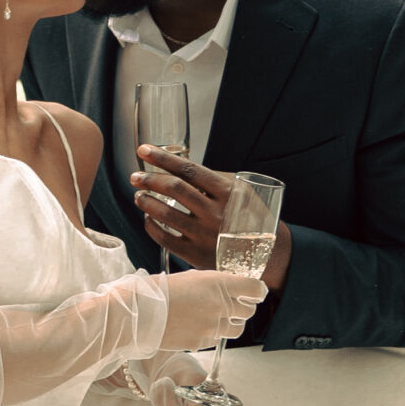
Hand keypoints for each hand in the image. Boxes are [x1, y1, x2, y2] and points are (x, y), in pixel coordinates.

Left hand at [134, 148, 293, 292]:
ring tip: (139, 195)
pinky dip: (151, 226)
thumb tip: (181, 166)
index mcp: (227, 192)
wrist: (268, 254)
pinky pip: (165, 238)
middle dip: (150, 179)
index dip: (163, 158)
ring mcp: (205, 235)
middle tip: (136, 176)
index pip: (188, 169)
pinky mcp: (196, 255)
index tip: (145, 150)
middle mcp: (215, 212)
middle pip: (174, 189)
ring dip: (147, 201)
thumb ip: (214, 179)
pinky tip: (148, 218)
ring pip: (165, 213)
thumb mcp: (242, 192)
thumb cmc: (251, 218)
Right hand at [159, 266, 265, 352]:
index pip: (255, 288)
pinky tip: (197, 327)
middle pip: (249, 310)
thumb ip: (212, 284)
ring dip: (231, 323)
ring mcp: (212, 327)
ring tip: (216, 318)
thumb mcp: (190, 278)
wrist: (138, 314)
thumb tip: (225, 289)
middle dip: (244, 307)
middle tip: (235, 305)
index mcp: (218, 283)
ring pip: (237, 329)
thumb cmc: (159, 291)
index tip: (255, 293)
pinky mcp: (202, 343)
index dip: (257, 291)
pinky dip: (212, 334)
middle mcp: (220, 305)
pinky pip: (216, 339)